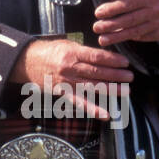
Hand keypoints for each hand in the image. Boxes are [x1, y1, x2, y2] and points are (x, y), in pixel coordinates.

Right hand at [9, 38, 133, 118]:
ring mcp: (67, 82)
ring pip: (92, 87)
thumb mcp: (67, 45)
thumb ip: (85, 51)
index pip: (96, 56)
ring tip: (125, 91)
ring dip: (110, 90)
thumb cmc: (50, 51)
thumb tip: (104, 56)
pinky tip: (105, 114)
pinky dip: (93, 109)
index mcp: (72, 53)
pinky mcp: (63, 93)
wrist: (28, 62)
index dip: (112, 59)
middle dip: (115, 75)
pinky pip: (80, 103)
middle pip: (97, 72)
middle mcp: (70, 68)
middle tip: (130, 77)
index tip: (125, 62)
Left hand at [93, 0, 158, 43]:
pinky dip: (129, 38)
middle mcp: (156, 10)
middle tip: (96, 28)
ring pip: (134, 32)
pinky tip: (118, 39)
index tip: (98, 13)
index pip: (127, 4)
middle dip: (110, 25)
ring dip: (116, 37)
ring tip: (102, 40)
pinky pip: (141, 37)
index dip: (111, 9)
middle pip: (129, 20)